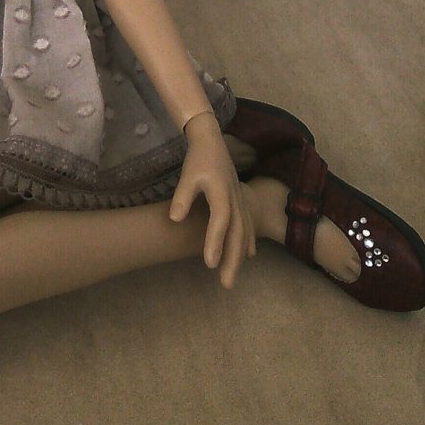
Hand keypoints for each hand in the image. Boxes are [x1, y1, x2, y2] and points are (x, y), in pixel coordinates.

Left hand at [169, 111, 255, 288]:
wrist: (211, 140)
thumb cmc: (198, 158)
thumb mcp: (188, 175)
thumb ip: (183, 197)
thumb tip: (175, 219)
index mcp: (222, 192)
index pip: (220, 220)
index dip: (216, 241)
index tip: (210, 264)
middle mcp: (235, 198)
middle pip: (237, 233)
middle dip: (232, 260)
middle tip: (226, 284)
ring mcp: (241, 199)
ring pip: (244, 232)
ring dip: (239, 255)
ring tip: (232, 277)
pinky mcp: (241, 199)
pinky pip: (248, 224)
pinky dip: (249, 240)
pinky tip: (250, 254)